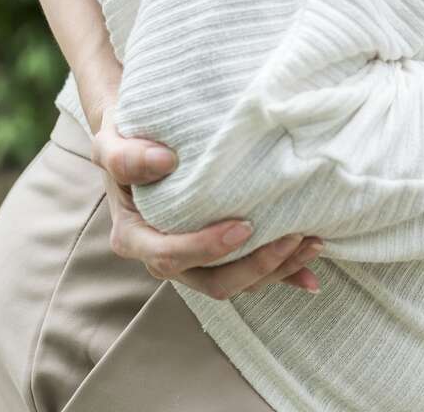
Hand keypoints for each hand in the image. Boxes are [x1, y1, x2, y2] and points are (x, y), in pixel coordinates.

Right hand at [93, 105, 323, 298]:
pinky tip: (311, 276)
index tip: (244, 225)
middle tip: (293, 236)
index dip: (207, 248)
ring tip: (312, 242)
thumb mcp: (111, 142)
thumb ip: (126, 157)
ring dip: (278, 269)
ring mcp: (195, 261)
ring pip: (238, 282)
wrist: (142, 141)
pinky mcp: (220, 256)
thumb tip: (164, 161)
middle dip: (256, 266)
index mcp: (135, 237)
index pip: (170, 256)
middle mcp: (165, 257)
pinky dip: (283, 276)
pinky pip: (252, 275)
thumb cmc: (127, 141)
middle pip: (213, 282)